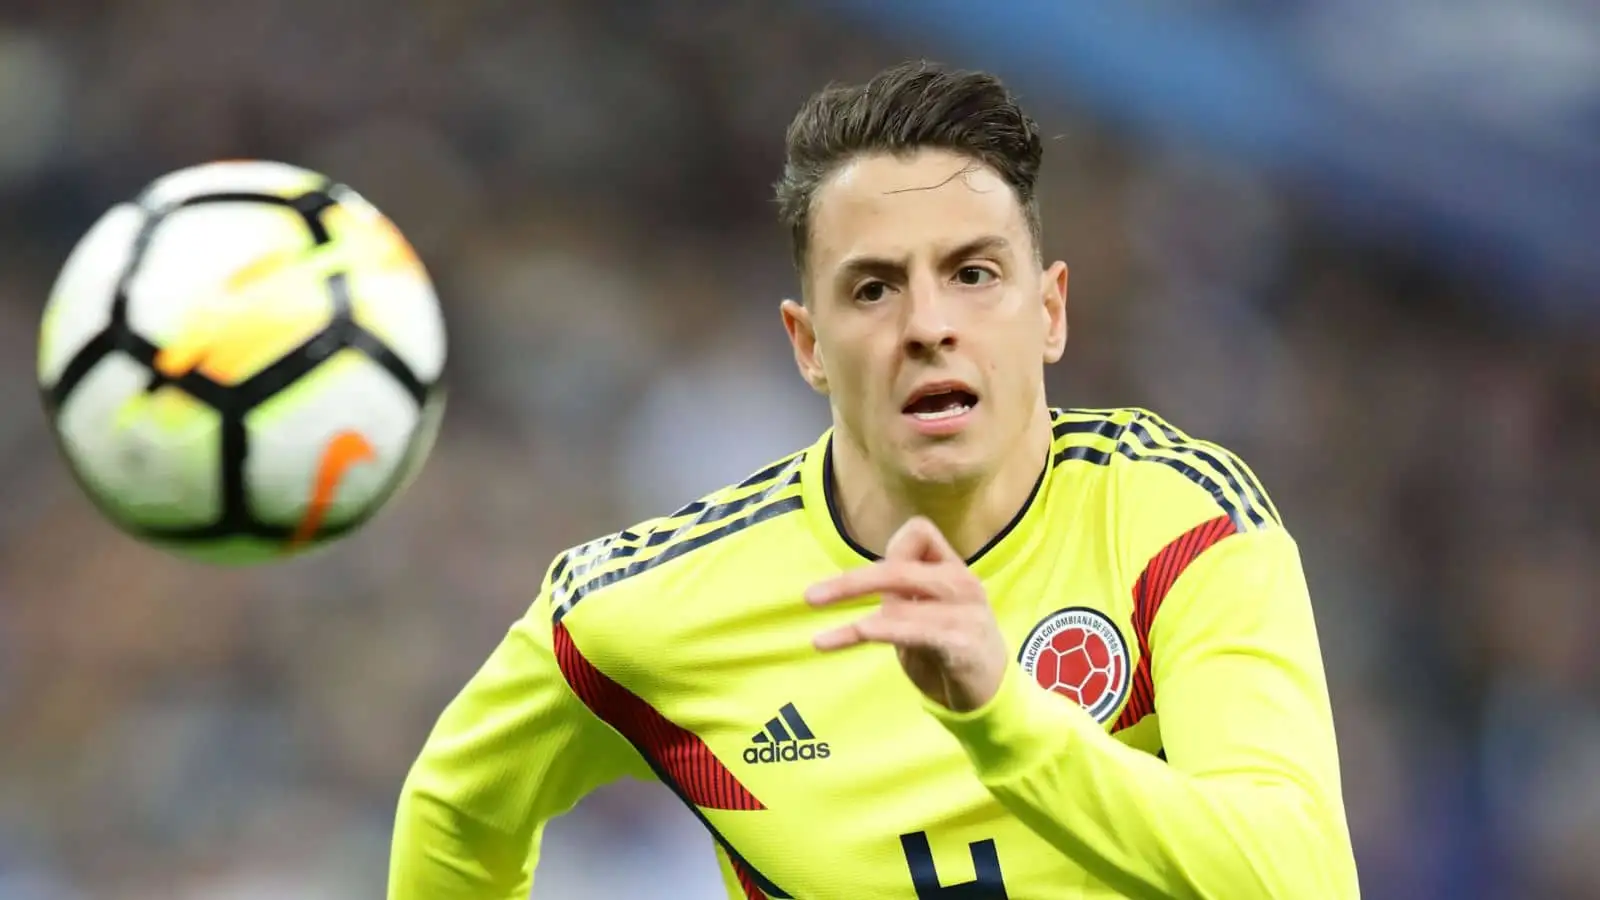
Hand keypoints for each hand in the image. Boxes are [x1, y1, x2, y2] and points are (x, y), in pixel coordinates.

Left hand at [806, 517, 1009, 712]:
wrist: (991, 696)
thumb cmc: (949, 651)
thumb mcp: (922, 616)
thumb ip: (899, 594)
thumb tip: (858, 579)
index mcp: (952, 569)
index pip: (919, 532)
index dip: (889, 548)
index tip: (865, 578)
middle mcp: (961, 582)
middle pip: (898, 566)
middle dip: (850, 583)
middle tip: (811, 598)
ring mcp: (965, 612)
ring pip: (900, 602)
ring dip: (855, 620)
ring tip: (821, 640)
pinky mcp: (961, 643)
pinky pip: (912, 628)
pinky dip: (879, 629)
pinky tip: (855, 634)